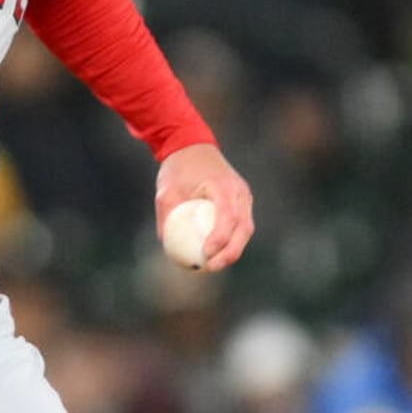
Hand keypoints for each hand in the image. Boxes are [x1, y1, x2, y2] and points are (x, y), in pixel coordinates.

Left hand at [154, 143, 253, 271]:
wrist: (192, 145)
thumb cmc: (178, 168)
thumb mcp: (166, 190)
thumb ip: (166, 216)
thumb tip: (166, 245)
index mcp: (224, 185)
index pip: (228, 217)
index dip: (220, 239)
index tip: (205, 254)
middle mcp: (240, 191)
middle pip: (244, 228)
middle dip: (231, 252)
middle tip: (212, 267)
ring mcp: (244, 196)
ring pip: (245, 229)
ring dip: (233, 249)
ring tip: (213, 265)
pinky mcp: (241, 201)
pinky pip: (240, 225)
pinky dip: (230, 240)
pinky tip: (214, 254)